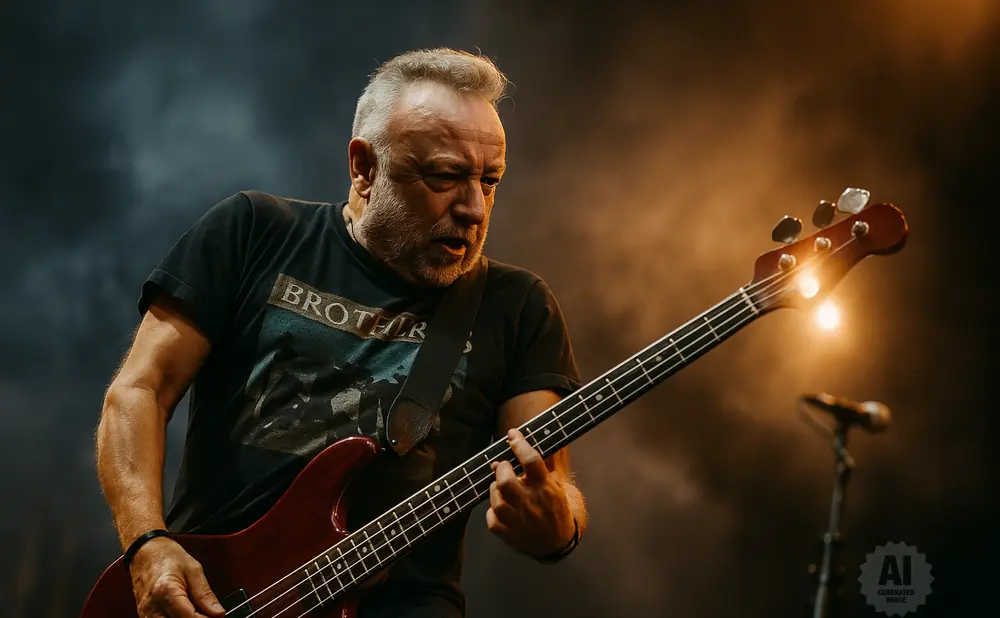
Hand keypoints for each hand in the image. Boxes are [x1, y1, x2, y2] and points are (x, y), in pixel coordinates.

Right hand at [129, 536, 224, 617]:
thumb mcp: (193, 569)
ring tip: (195, 611)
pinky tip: (183, 613)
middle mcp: (153, 607)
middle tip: (206, 613)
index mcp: (166, 591)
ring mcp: (146, 614)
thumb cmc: (166, 556)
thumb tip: (218, 613)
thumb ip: (205, 594)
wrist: (145, 552)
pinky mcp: (144, 617)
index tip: (216, 616)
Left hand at [486, 429, 574, 557]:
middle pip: (506, 482)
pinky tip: (500, 506)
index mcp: (546, 489)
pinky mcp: (508, 534)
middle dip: (501, 469)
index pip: (531, 461)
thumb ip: (547, 466)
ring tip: (501, 488)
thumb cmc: (556, 509)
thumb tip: (540, 443)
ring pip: (496, 500)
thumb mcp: (558, 486)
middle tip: (503, 466)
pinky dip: (492, 511)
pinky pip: (491, 518)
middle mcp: (531, 504)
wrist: (557, 543)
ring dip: (495, 490)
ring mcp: (519, 521)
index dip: (520, 444)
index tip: (513, 434)